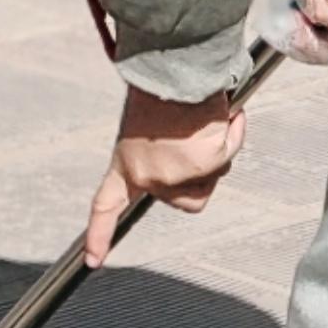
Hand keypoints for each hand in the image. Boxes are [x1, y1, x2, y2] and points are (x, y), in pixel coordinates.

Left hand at [85, 84, 245, 262]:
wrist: (173, 67)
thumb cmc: (160, 87)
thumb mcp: (145, 125)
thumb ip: (161, 152)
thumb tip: (196, 163)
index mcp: (124, 164)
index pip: (105, 206)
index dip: (99, 235)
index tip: (94, 260)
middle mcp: (147, 177)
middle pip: (187, 199)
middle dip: (201, 173)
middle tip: (194, 139)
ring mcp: (175, 174)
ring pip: (211, 180)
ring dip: (216, 153)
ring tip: (203, 120)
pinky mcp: (202, 164)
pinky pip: (228, 154)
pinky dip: (232, 132)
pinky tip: (223, 113)